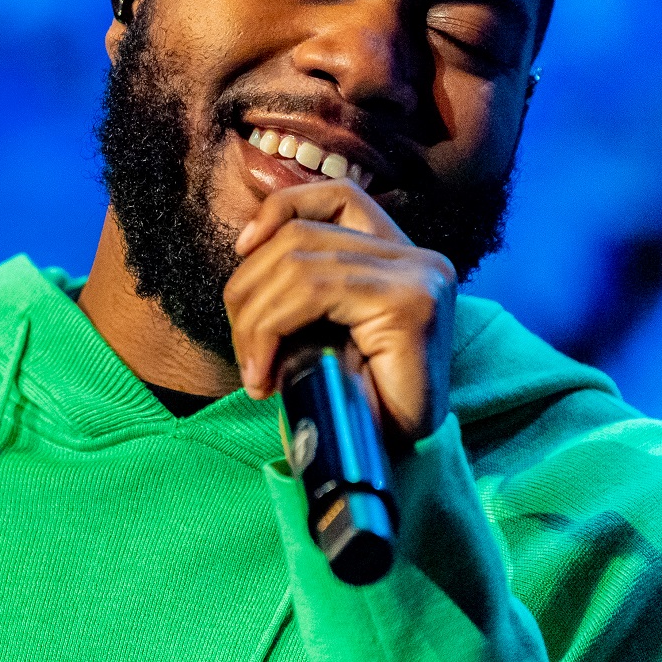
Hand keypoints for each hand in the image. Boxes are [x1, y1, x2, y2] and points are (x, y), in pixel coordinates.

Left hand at [226, 180, 457, 445]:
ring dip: (255, 319)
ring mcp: (419, 275)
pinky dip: (270, 329)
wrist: (390, 465)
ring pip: (298, 263)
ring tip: (253, 371)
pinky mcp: (409, 303)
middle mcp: (418, 257)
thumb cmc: (356, 406)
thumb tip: (247, 257)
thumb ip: (304, 289)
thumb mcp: (324, 332)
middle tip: (243, 355)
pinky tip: (264, 372)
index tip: (243, 249)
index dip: (281, 210)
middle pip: (302, 235)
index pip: (337, 197)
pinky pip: (313, 292)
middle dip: (249, 290)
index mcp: (401, 256)